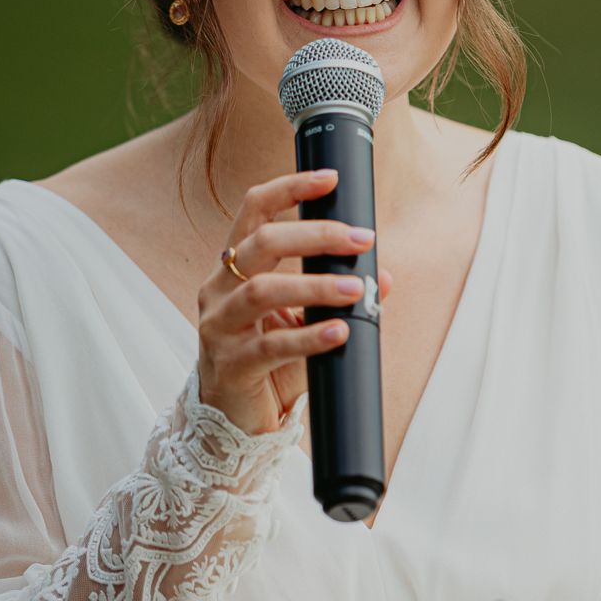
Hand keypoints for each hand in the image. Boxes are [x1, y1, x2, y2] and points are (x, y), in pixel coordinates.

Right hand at [195, 169, 391, 435]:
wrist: (234, 420)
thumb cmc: (267, 361)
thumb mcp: (300, 320)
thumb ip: (334, 295)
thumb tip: (381, 276)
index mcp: (233, 267)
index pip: (253, 211)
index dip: (290, 189)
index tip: (330, 180)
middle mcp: (219, 289)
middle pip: (262, 244)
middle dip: (316, 235)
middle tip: (361, 239)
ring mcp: (219, 327)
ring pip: (263, 291)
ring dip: (315, 285)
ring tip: (354, 288)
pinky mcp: (231, 365)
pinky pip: (271, 346)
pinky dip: (309, 336)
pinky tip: (338, 332)